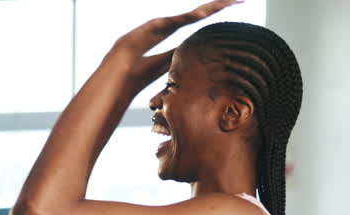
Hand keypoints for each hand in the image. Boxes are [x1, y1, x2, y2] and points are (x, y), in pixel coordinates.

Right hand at [112, 0, 241, 82]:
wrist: (118, 72)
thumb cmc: (136, 71)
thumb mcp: (163, 64)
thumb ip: (176, 58)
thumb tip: (193, 62)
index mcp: (171, 30)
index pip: (198, 18)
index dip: (214, 11)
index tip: (231, 5)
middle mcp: (169, 23)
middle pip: (200, 12)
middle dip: (219, 5)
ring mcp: (164, 23)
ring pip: (194, 14)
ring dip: (213, 8)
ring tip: (231, 2)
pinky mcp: (156, 26)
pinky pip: (180, 21)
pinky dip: (193, 17)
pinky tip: (206, 13)